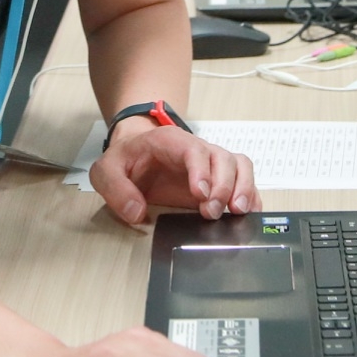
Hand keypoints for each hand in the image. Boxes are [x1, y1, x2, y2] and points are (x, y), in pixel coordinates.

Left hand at [89, 120, 259, 225]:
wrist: (134, 155)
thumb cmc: (125, 161)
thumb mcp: (105, 171)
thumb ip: (115, 188)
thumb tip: (136, 212)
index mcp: (169, 142)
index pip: (193, 149)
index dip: (202, 170)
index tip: (200, 195)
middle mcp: (196, 150)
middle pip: (222, 158)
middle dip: (223, 186)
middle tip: (210, 213)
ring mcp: (210, 164)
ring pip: (239, 165)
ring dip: (242, 188)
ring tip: (236, 212)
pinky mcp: (218, 180)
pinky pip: (244, 180)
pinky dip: (251, 195)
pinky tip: (248, 214)